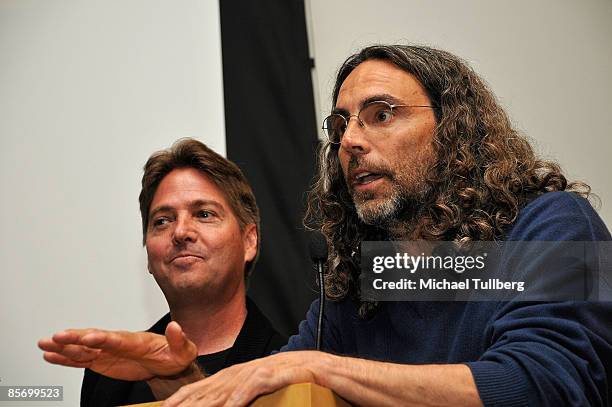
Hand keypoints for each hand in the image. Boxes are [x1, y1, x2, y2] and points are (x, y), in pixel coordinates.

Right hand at [38, 321, 196, 380]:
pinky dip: (65, 358)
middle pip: (93, 339)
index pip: (116, 338)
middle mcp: (117, 343)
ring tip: (44, 344)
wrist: (169, 364)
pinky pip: (80, 360)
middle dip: (75, 338)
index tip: (88, 337)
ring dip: (64, 346)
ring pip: (82, 348)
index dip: (102, 338)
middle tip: (57, 336)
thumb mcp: (184, 349)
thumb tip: (176, 326)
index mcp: (136, 341)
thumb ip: (179, 339)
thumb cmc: (175, 355)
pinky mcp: (102, 361)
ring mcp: (107, 352)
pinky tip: (50, 355)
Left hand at [163, 351, 325, 406]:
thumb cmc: (294, 381)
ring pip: (227, 387)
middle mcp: (246, 371)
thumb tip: (226, 406)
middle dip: (187, 401)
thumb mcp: (263, 389)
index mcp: (240, 375)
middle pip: (211, 387)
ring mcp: (260, 371)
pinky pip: (255, 386)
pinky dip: (240, 397)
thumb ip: (244, 397)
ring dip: (206, 402)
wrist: (324, 369)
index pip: (206, 387)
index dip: (183, 397)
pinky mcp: (277, 374)